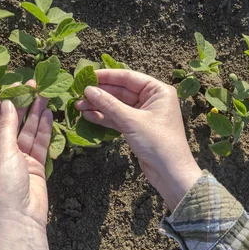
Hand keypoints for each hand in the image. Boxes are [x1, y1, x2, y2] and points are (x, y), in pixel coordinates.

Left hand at [0, 86, 55, 249]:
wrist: (20, 219)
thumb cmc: (3, 186)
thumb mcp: (2, 153)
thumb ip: (8, 127)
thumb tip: (8, 104)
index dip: (5, 103)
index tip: (16, 86)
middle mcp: (0, 151)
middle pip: (12, 123)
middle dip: (23, 106)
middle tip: (35, 87)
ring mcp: (18, 158)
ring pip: (27, 131)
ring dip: (35, 115)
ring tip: (45, 96)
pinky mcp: (34, 165)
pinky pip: (38, 143)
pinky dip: (44, 129)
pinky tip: (48, 114)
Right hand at [75, 69, 201, 209]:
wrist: (170, 173)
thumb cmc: (158, 142)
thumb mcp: (131, 121)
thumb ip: (109, 104)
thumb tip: (88, 90)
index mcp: (158, 91)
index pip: (128, 77)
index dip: (107, 77)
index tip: (87, 76)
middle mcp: (151, 99)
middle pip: (121, 91)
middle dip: (100, 93)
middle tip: (79, 92)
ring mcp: (143, 114)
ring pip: (117, 105)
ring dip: (98, 106)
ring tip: (78, 105)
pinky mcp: (136, 128)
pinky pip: (117, 118)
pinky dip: (104, 117)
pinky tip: (88, 115)